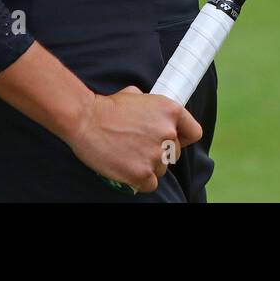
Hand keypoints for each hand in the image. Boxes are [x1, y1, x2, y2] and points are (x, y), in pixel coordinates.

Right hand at [65, 86, 202, 193]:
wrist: (85, 119)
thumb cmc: (107, 107)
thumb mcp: (137, 95)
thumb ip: (152, 107)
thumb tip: (153, 114)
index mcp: (171, 111)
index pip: (193, 133)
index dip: (183, 138)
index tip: (173, 140)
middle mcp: (168, 133)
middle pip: (174, 154)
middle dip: (159, 152)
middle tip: (139, 147)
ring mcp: (156, 155)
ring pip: (162, 169)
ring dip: (148, 166)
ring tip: (129, 156)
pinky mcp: (141, 173)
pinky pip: (150, 185)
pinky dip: (139, 181)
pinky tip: (127, 170)